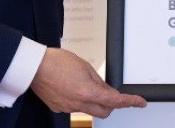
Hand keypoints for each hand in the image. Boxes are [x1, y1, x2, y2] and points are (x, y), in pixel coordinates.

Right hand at [29, 48, 145, 116]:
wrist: (34, 66)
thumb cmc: (57, 62)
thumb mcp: (85, 66)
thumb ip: (99, 81)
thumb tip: (108, 91)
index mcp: (87, 92)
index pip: (115, 101)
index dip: (130, 102)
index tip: (139, 102)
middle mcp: (78, 104)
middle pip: (104, 111)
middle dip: (112, 104)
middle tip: (112, 93)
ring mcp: (67, 108)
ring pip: (89, 109)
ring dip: (93, 100)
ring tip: (82, 82)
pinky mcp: (58, 108)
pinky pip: (74, 107)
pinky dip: (78, 99)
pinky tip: (71, 86)